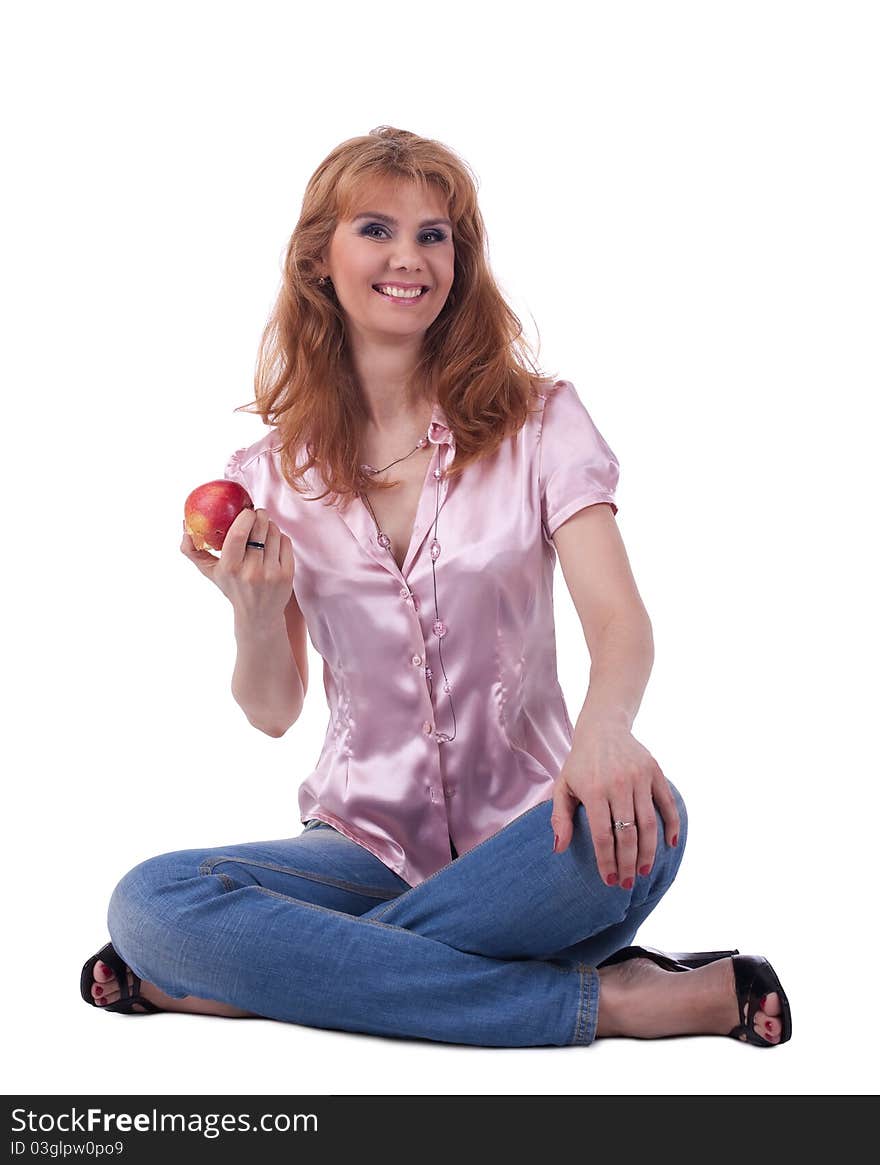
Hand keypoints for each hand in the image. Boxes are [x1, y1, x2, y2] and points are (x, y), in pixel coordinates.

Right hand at [180, 506, 294, 625]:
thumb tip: (185, 528)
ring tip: (264, 528)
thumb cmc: (232, 587)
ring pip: (275, 533)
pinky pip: (286, 543)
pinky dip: (280, 537)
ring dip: (270, 525)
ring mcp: (271, 573)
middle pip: (260, 529)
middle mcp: (251, 571)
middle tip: (257, 514)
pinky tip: (274, 541)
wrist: (258, 615)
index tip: (246, 511)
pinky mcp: (287, 575)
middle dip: (260, 515)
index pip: (239, 534)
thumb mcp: (210, 572)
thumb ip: (193, 551)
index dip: (245, 517)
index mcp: (230, 568)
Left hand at [550, 723, 679, 887]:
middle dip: (628, 864)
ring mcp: (639, 778)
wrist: (603, 728)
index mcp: (594, 791)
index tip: (609, 880)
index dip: (607, 862)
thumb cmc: (580, 762)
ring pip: (648, 824)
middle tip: (627, 883)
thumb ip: (560, 818)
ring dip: (649, 852)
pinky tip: (670, 845)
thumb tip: (558, 849)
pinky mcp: (655, 772)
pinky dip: (672, 825)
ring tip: (644, 871)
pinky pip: (667, 804)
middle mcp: (618, 785)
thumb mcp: (563, 786)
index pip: (603, 836)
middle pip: (628, 835)